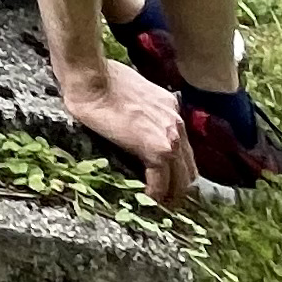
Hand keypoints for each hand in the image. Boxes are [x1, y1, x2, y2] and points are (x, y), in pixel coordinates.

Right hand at [58, 64, 197, 209]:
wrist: (92, 79)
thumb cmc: (102, 79)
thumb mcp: (132, 91)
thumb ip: (141, 108)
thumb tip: (132, 119)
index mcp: (170, 108)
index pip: (183, 146)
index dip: (175, 166)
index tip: (164, 177)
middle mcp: (176, 123)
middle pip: (189, 166)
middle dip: (178, 185)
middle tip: (164, 197)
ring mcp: (170, 137)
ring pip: (182, 179)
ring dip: (170, 192)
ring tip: (156, 202)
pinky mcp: (156, 150)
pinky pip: (161, 182)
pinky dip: (156, 194)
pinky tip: (146, 199)